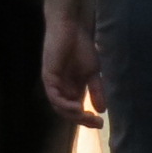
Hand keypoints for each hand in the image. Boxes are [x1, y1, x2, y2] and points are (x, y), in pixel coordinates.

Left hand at [43, 8, 104, 128]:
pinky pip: (54, 96)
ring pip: (59, 107)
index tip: (101, 124)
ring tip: (86, 118)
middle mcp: (60, 89)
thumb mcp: (93, 73)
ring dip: (72, 115)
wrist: (72, 28)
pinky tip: (77, 108)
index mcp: (70, 89)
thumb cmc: (81, 47)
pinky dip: (64, 104)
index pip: (76, 110)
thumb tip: (102, 110)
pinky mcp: (49, 77)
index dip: (87, 119)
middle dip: (82, 120)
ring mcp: (53, 84)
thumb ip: (96, 90)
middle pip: (67, 112)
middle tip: (96, 124)